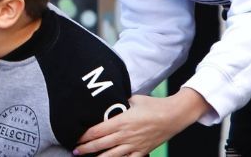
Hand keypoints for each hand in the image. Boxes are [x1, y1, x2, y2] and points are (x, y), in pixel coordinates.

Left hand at [74, 88, 210, 156]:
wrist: (174, 115)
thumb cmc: (154, 105)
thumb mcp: (134, 99)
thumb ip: (121, 102)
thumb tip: (112, 101)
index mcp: (121, 121)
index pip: (98, 130)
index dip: (85, 135)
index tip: (76, 137)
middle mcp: (125, 135)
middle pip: (101, 144)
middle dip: (86, 148)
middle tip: (76, 150)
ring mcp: (134, 145)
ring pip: (112, 155)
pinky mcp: (143, 151)